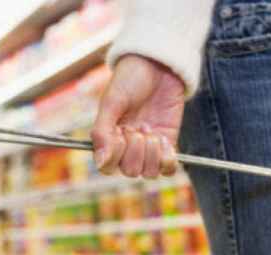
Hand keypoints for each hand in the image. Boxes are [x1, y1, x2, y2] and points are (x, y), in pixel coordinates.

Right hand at [91, 55, 185, 177]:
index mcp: (108, 139)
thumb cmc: (130, 79)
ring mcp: (148, 148)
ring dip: (152, 154)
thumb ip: (102, 132)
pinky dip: (167, 159)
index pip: (107, 167)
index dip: (116, 154)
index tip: (121, 131)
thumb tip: (101, 161)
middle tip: (139, 125)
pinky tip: (163, 139)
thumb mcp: (112, 102)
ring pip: (149, 173)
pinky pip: (168, 168)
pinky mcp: (168, 144)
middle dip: (136, 150)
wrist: (158, 64)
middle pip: (130, 171)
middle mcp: (127, 148)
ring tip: (151, 130)